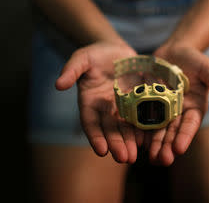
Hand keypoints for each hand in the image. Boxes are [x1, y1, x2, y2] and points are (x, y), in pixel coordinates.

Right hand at [55, 41, 142, 163]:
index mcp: (90, 102)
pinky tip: (149, 140)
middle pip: (110, 130)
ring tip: (136, 155)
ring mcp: (122, 108)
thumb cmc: (96, 54)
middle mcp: (106, 109)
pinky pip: (141, 118)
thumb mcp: (82, 58)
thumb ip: (72, 70)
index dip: (95, 137)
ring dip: (130, 142)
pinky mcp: (138, 103)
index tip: (101, 151)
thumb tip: (58, 84)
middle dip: (117, 144)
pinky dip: (144, 129)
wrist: (116, 50)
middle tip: (124, 158)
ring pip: (126, 128)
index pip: (91, 123)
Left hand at [145, 45, 208, 165]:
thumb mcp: (207, 68)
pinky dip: (139, 130)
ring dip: (153, 144)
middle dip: (167, 146)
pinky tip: (134, 141)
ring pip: (157, 130)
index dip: (185, 137)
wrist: (173, 52)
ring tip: (149, 157)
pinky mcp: (147, 104)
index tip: (179, 149)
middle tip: (162, 160)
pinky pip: (141, 118)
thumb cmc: (194, 60)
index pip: (190, 124)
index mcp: (194, 107)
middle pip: (172, 132)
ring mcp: (162, 110)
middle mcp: (178, 113)